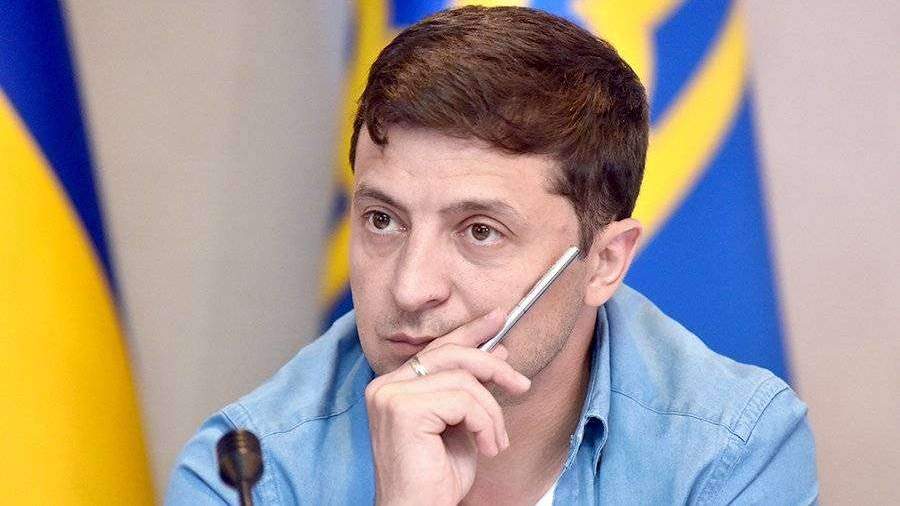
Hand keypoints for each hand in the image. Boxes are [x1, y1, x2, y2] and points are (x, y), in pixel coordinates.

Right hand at [365, 310, 531, 505]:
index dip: (470, 332)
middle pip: (451, 354)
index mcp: (394, 386)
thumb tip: (498, 350)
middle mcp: (385, 386)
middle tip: (521, 384)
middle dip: (493, 366)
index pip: (436, 349)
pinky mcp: (403, 410)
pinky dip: (486, 424)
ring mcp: (390, 395)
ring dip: (492, 413)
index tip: (498, 319)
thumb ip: (471, 388)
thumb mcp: (461, 425)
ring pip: (464, 380)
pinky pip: (464, 401)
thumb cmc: (436, 479)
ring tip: (496, 441)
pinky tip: (488, 448)